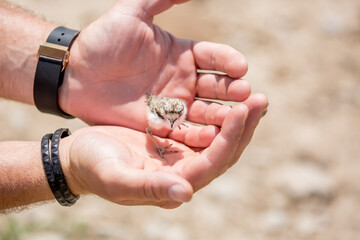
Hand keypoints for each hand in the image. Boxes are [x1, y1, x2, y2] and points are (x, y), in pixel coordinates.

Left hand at [59, 0, 249, 146]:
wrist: (76, 73)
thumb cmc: (103, 41)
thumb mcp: (132, 13)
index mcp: (183, 54)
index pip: (214, 56)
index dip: (228, 61)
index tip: (241, 67)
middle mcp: (183, 80)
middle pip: (217, 86)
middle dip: (232, 90)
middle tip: (246, 95)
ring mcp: (174, 104)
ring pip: (205, 111)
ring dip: (221, 115)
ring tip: (234, 118)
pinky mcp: (161, 124)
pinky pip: (185, 130)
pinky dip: (199, 134)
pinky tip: (211, 137)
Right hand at [61, 94, 266, 208]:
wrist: (79, 156)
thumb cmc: (93, 167)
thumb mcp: (114, 177)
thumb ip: (148, 187)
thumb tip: (185, 193)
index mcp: (173, 183)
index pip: (212, 163)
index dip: (229, 139)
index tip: (242, 111)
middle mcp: (184, 171)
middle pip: (224, 151)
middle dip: (244, 126)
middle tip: (261, 99)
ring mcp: (182, 154)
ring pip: (219, 137)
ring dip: (238, 117)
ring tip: (253, 94)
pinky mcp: (176, 137)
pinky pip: (205, 125)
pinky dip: (220, 112)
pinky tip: (231, 96)